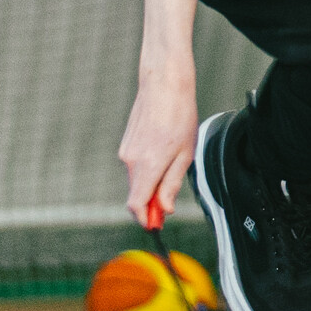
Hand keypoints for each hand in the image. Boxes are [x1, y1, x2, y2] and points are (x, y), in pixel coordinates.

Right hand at [119, 67, 200, 227]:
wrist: (163, 85)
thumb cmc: (179, 116)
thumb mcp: (184, 155)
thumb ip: (171, 185)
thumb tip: (164, 209)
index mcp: (147, 165)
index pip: (136, 205)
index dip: (145, 219)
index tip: (156, 224)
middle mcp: (131, 161)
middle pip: (137, 194)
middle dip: (151, 203)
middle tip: (170, 201)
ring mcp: (126, 151)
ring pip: (137, 180)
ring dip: (151, 183)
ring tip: (172, 162)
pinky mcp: (126, 144)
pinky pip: (136, 166)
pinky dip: (147, 169)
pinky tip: (163, 151)